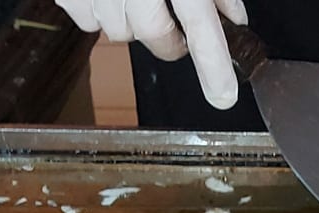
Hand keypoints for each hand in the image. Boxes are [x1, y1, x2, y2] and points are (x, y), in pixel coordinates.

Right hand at [57, 0, 249, 108]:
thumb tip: (233, 17)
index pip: (199, 23)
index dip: (214, 63)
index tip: (223, 95)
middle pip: (153, 34)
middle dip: (168, 40)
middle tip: (176, 30)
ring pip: (118, 31)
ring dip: (130, 21)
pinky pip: (85, 19)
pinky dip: (97, 10)